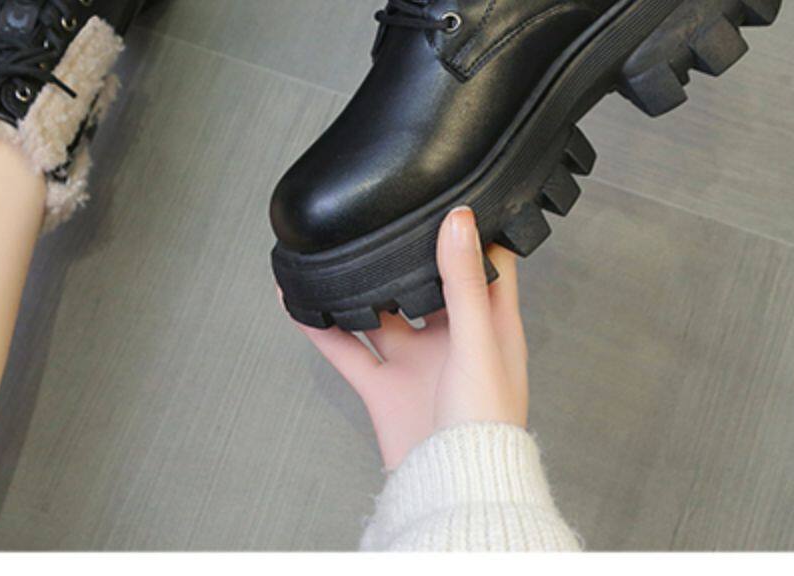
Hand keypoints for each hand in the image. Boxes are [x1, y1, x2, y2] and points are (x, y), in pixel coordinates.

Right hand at [289, 207, 528, 469]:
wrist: (454, 487)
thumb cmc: (486, 425)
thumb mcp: (476, 341)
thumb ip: (462, 281)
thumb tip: (462, 220)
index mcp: (491, 325)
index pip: (487, 263)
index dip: (473, 229)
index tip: (455, 191)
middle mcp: (453, 340)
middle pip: (427, 282)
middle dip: (407, 252)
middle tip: (385, 214)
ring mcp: (417, 363)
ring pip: (381, 314)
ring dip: (359, 288)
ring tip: (337, 253)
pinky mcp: (384, 388)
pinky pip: (347, 350)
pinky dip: (323, 328)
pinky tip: (302, 303)